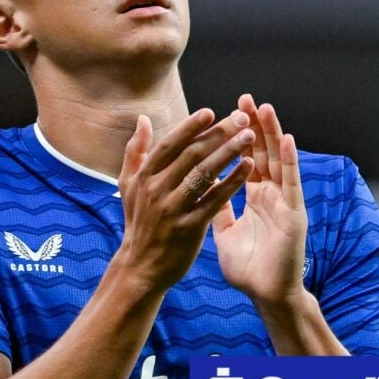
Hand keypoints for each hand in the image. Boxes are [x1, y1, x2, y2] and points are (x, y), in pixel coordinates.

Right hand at [115, 109, 254, 293]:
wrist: (141, 266)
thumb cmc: (139, 222)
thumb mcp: (128, 186)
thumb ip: (136, 151)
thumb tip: (142, 119)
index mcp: (144, 176)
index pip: (170, 144)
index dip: (191, 126)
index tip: (211, 112)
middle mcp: (156, 189)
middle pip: (192, 154)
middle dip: (219, 133)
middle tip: (242, 118)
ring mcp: (172, 209)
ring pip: (205, 174)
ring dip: (229, 152)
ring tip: (249, 136)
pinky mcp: (189, 227)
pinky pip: (215, 200)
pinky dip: (232, 182)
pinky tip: (248, 168)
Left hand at [213, 95, 308, 307]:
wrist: (266, 295)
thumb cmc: (249, 268)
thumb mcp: (224, 232)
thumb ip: (215, 208)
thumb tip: (200, 190)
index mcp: (254, 197)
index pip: (244, 159)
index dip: (235, 136)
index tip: (225, 112)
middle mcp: (270, 194)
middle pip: (261, 153)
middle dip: (252, 125)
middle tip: (244, 98)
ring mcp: (283, 202)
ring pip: (278, 161)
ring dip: (272, 134)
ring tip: (264, 108)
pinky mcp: (294, 213)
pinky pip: (291, 183)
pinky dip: (290, 160)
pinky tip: (286, 140)